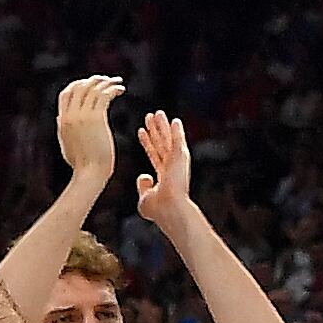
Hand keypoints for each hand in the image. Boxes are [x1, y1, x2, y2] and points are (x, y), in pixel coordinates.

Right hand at [52, 74, 125, 182]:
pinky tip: (121, 90)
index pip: (66, 93)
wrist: (90, 174)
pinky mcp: (97, 119)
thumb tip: (60, 119)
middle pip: (79, 87)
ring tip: (118, 82)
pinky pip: (104, 96)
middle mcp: (70, 116)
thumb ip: (63, 129)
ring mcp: (82, 116)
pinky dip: (113, 89)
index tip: (90, 84)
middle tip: (106, 80)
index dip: (77, 85)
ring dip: (107, 82)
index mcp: (62, 121)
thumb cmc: (81, 165)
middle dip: (93, 80)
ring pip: (94, 89)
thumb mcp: (66, 144)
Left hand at [135, 110, 198, 230]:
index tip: (141, 131)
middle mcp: (172, 168)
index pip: (154, 155)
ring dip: (162, 126)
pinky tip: (174, 121)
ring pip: (167, 140)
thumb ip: (143, 187)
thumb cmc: (158, 209)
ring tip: (157, 113)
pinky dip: (177, 131)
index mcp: (165, 177)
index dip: (147, 143)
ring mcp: (177, 162)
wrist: (169, 209)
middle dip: (155, 130)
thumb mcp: (144, 199)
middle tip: (150, 116)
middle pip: (161, 144)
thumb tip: (143, 176)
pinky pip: (178, 140)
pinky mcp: (181, 158)